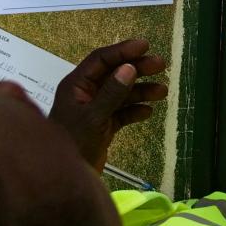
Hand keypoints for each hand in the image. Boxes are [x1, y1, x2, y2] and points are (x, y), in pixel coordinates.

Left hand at [48, 39, 168, 171]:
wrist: (63, 180)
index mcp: (76, 85)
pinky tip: (147, 112)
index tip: (145, 46)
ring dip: (141, 91)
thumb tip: (129, 68)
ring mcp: (95, 109)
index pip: (101, 59)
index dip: (122, 51)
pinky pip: (122, 112)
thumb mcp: (93, 117)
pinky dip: (134, 111)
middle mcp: (85, 93)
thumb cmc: (73, 143)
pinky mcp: (103, 126)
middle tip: (161, 65)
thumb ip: (112, 93)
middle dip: (137, 69)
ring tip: (162, 92)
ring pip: (121, 94)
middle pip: (114, 74)